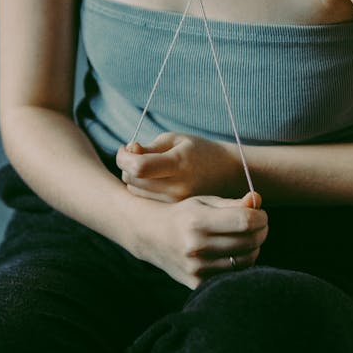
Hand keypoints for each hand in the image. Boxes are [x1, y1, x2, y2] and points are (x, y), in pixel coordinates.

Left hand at [116, 133, 243, 201]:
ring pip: (135, 193)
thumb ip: (149, 148)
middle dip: (128, 166)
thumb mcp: (176, 140)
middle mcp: (178, 187)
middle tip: (138, 156)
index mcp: (179, 164)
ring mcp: (177, 203)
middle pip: (132, 181)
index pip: (138, 167)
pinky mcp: (176, 213)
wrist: (229, 174)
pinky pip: (146, 202)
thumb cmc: (199, 151)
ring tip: (150, 170)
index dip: (123, 157)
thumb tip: (128, 153)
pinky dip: (144, 191)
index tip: (125, 148)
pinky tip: (156, 182)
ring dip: (134, 180)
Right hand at [133, 192, 267, 289]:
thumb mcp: (204, 202)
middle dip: (262, 231)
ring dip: (254, 248)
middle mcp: (195, 246)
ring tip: (247, 238)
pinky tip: (235, 252)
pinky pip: (233, 274)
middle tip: (259, 225)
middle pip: (249, 241)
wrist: (152, 236)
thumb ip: (232, 203)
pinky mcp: (197, 282)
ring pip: (246, 260)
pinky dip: (240, 263)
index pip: (245, 221)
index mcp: (197, 221)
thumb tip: (257, 201)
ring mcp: (196, 267)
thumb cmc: (183, 215)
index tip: (261, 214)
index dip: (260, 217)